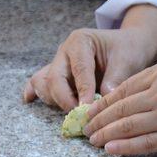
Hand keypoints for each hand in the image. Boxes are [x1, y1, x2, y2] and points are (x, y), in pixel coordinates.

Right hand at [23, 27, 156, 110]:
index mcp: (81, 42)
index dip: (83, 90)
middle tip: (79, 115)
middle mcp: (64, 52)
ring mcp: (58, 64)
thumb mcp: (127, 60)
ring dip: (55, 100)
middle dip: (65, 99)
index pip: (79, 69)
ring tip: (71, 113)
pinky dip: (33, 92)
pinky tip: (28, 100)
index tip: (88, 107)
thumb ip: (116, 79)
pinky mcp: (56, 76)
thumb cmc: (127, 50)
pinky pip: (39, 83)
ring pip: (45, 84)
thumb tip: (105, 99)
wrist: (126, 46)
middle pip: (54, 78)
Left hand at [83, 61, 156, 154]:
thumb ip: (148, 83)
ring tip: (93, 141)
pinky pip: (147, 143)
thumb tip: (116, 100)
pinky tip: (111, 149)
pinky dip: (126, 147)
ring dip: (107, 135)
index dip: (100, 105)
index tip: (87, 114)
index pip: (121, 91)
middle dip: (98, 122)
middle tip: (85, 131)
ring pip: (129, 127)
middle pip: (121, 110)